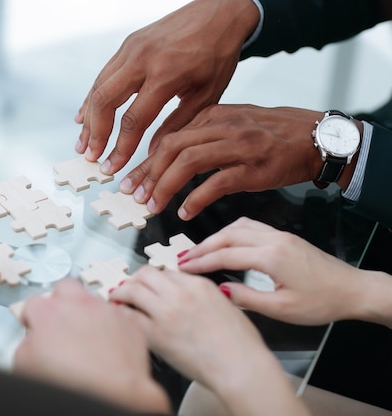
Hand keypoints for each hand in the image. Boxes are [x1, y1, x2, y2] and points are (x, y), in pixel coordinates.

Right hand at [13, 278, 169, 413]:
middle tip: (60, 321)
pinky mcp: (130, 324)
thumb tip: (31, 342)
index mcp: (49, 312)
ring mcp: (107, 312)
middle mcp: (79, 305)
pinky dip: (112, 328)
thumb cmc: (71, 383)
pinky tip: (108, 347)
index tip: (34, 324)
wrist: (112, 395)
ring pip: (94, 301)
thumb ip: (27, 344)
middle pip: (66, 287)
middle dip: (61, 300)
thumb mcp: (25, 365)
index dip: (32, 316)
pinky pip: (118, 318)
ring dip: (88, 314)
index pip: (33, 302)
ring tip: (86, 339)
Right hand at [76, 0, 259, 174]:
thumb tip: (153, 152)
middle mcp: (143, 59)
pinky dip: (92, 96)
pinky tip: (86, 114)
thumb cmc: (218, 53)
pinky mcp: (128, 44)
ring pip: (99, 86)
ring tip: (83, 142)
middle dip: (95, 134)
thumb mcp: (206, 95)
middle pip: (105, 101)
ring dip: (89, 118)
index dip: (120, 148)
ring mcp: (131, 48)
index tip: (113, 166)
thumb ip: (177, 125)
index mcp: (165, 74)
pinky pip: (103, 74)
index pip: (133, 120)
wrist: (220, 11)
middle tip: (91, 156)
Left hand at [110, 267, 268, 388]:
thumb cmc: (241, 346)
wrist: (241, 368)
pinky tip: (118, 314)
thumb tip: (194, 298)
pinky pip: (129, 316)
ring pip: (133, 290)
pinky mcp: (157, 334)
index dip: (156, 278)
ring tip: (117, 296)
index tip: (150, 283)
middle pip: (146, 274)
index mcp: (200, 285)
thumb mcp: (228, 307)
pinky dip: (120, 313)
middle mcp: (181, 293)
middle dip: (135, 279)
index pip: (168, 271)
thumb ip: (207, 297)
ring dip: (122, 291)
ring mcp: (167, 312)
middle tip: (129, 286)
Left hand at [121, 105, 323, 219]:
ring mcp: (239, 146)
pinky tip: (185, 211)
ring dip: (165, 186)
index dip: (145, 162)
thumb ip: (202, 136)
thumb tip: (168, 156)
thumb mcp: (232, 124)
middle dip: (147, 174)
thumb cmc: (272, 134)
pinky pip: (217, 183)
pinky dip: (196, 198)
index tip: (131, 180)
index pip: (168, 137)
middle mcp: (222, 126)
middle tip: (134, 195)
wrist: (316, 138)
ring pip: (188, 162)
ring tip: (153, 205)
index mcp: (213, 114)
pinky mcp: (254, 168)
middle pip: (171, 147)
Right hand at [178, 217, 362, 324]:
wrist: (353, 290)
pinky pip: (250, 227)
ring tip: (199, 250)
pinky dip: (231, 232)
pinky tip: (225, 242)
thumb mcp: (282, 310)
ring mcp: (280, 235)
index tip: (182, 267)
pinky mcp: (285, 237)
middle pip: (227, 235)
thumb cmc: (323, 302)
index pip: (225, 255)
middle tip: (183, 258)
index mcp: (272, 257)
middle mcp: (274, 240)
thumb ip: (248, 299)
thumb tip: (220, 290)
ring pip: (238, 227)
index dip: (200, 261)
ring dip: (215, 236)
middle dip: (202, 246)